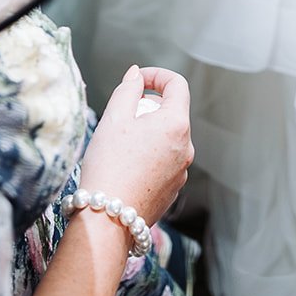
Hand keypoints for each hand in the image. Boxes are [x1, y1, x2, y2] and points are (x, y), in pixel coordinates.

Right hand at [79, 65, 193, 227]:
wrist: (108, 221)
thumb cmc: (109, 166)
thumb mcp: (114, 118)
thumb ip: (127, 89)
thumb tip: (136, 74)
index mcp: (176, 125)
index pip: (177, 84)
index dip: (156, 75)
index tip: (137, 80)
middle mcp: (186, 148)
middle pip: (171, 112)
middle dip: (148, 107)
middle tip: (121, 116)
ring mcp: (181, 171)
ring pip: (167, 138)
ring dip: (148, 132)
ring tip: (120, 144)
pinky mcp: (172, 190)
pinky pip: (164, 161)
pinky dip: (149, 155)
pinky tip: (125, 167)